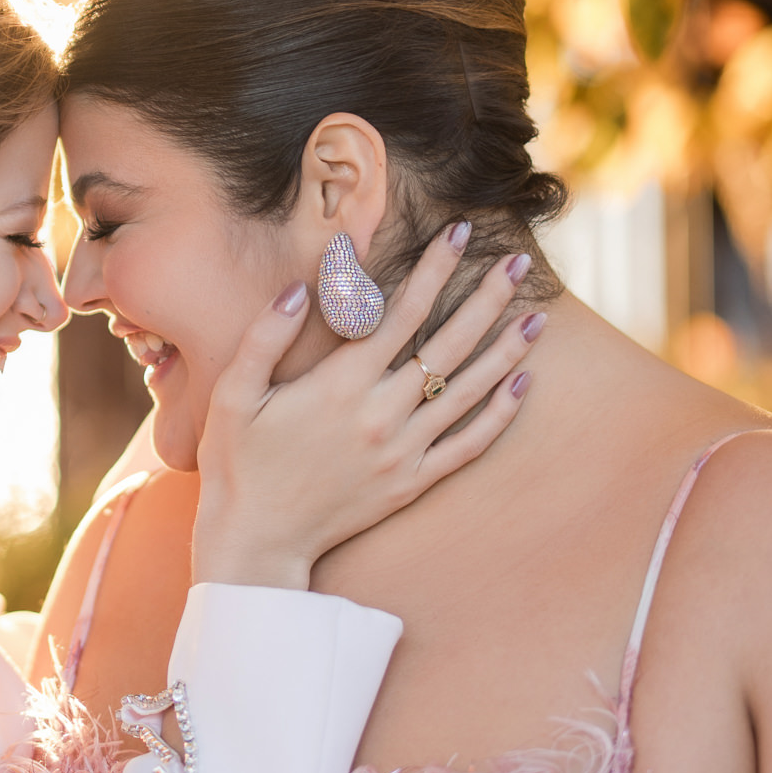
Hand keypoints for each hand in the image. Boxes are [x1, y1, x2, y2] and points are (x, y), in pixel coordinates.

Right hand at [193, 228, 539, 587]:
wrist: (256, 539)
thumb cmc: (237, 462)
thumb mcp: (232, 393)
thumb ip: (265, 336)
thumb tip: (298, 289)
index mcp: (341, 385)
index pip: (403, 312)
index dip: (436, 268)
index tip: (462, 233)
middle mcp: (381, 415)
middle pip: (449, 344)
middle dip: (488, 298)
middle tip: (520, 262)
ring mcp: (402, 452)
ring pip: (468, 392)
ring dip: (507, 351)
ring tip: (539, 317)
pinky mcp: (411, 483)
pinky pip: (468, 446)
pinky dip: (500, 415)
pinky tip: (523, 386)